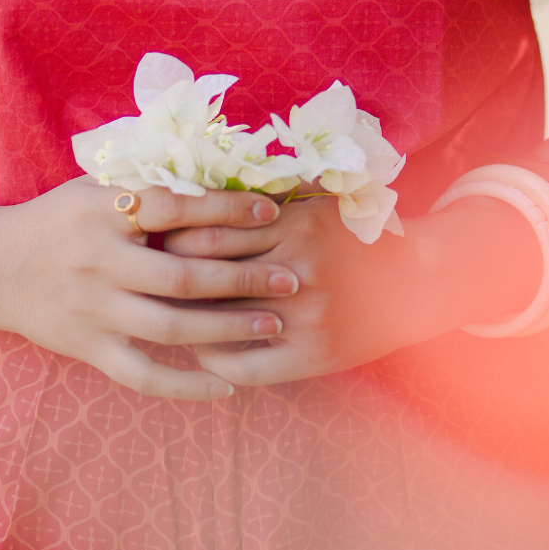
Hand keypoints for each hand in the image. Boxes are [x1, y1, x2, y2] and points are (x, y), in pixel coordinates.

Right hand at [0, 178, 302, 401]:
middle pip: (184, 274)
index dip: (228, 207)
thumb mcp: (93, 188)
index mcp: (103, 212)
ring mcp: (93, 310)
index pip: (177, 207)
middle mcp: (99, 261)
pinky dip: (185, 384)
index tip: (272, 210)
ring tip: (273, 325)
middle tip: (290, 279)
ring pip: (171, 326)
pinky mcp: (87, 348)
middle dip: (244, 278)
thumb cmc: (56, 220)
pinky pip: (143, 375)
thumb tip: (219, 180)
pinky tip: (226, 385)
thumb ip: (147, 188)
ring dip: (228, 328)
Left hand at [161, 192, 544, 385]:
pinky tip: (194, 350)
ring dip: (182, 318)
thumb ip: (267, 197)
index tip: (144, 235)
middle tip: (132, 272)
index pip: (214, 227)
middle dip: (165, 273)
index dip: (171, 233)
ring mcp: (305, 317)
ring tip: (151, 311)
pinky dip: (212, 359)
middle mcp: (299, 268)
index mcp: (296, 223)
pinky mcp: (311, 357)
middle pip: (210, 272)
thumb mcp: (317, 203)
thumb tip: (196, 184)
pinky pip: (244, 365)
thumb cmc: (356, 238)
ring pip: (221, 321)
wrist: (417, 285)